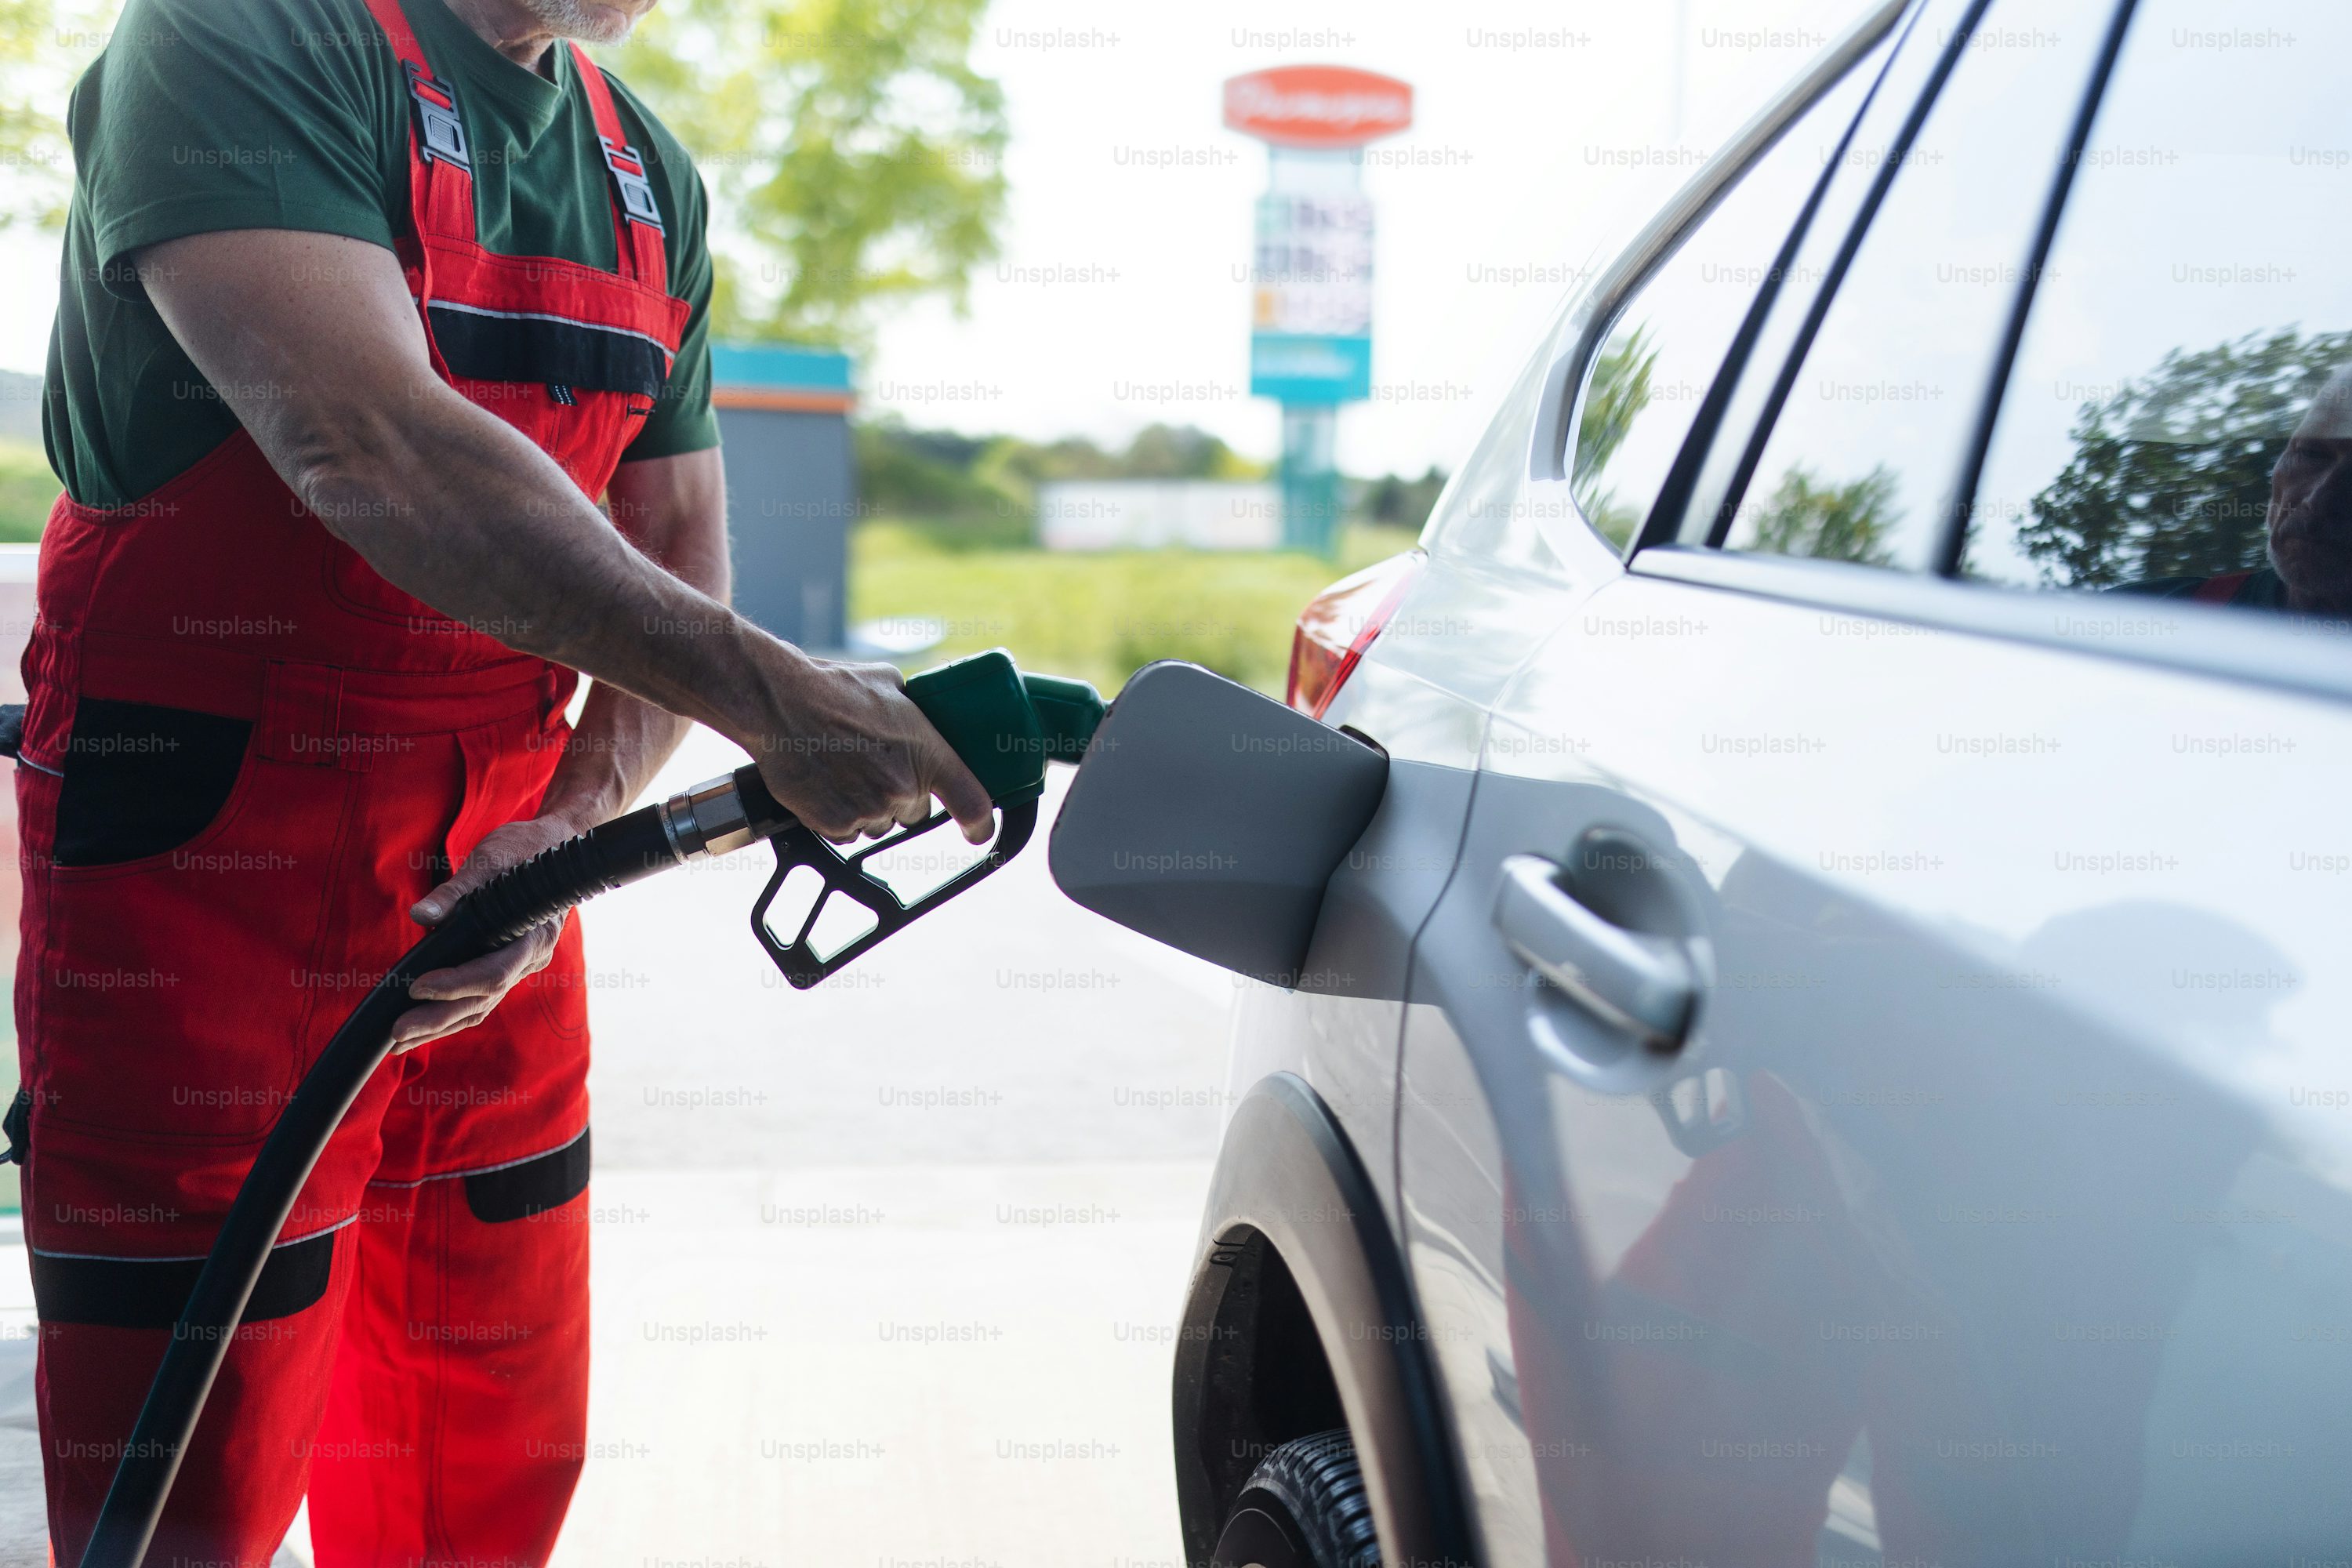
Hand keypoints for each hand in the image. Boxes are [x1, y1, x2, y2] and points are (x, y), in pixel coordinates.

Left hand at [394, 814, 578, 1051]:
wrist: (555, 847)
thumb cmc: (524, 850)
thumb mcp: (490, 861)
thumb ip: (457, 892)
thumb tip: (421, 916)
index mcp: (533, 935)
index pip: (493, 973)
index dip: (455, 984)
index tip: (417, 987)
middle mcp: (531, 958)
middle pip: (483, 1000)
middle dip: (438, 1019)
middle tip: (397, 1032)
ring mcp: (519, 965)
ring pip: (481, 1007)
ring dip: (440, 1026)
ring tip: (401, 1041)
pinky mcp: (505, 965)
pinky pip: (480, 999)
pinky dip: (450, 1014)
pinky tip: (422, 1026)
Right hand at [739, 652, 995, 845]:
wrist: (778, 703)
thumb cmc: (833, 687)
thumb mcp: (891, 686)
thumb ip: (915, 714)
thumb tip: (923, 719)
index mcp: (927, 754)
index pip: (972, 803)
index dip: (980, 823)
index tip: (978, 830)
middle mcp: (902, 789)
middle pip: (914, 811)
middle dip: (901, 794)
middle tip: (875, 764)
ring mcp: (868, 811)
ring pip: (879, 822)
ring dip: (868, 805)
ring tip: (843, 768)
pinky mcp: (834, 825)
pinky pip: (847, 831)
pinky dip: (839, 814)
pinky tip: (826, 783)